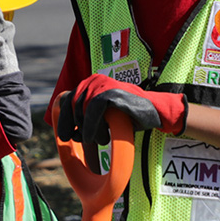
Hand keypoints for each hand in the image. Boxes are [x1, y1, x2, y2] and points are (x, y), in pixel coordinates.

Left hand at [56, 73, 186, 145]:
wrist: (155, 113)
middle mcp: (94, 80)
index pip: (66, 100)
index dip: (64, 119)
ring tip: (102, 139)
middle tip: (86, 140)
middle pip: (72, 105)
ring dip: (88, 129)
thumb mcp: (103, 117)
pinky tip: (99, 138)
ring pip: (82, 109)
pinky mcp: (112, 91)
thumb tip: (69, 133)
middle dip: (76, 126)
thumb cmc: (129, 117)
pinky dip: (92, 126)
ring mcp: (103, 84)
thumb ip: (87, 119)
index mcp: (90, 84)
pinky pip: (93, 109)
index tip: (66, 136)